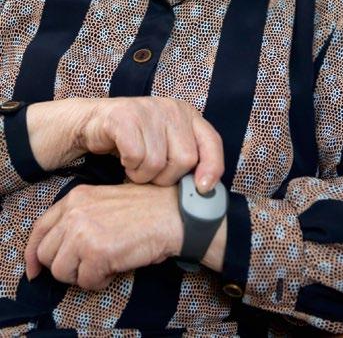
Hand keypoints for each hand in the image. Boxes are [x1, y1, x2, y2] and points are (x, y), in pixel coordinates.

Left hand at [25, 182, 183, 288]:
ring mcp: (83, 232)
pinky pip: (85, 282)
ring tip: (103, 265)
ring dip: (81, 275)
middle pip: (46, 254)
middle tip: (87, 265)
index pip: (39, 229)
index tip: (35, 269)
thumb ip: (78, 218)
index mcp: (75, 198)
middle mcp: (74, 212)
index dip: (33, 253)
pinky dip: (100, 281)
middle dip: (64, 266)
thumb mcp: (103, 202)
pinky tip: (115, 268)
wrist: (171, 214)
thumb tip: (56, 250)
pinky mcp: (97, 252)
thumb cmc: (144, 210)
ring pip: (61, 271)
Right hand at [27, 96, 223, 191]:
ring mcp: (149, 110)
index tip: (202, 188)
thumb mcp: (167, 145)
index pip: (212, 142)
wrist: (94, 122)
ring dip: (143, 175)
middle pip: (185, 159)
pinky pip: (136, 156)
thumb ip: (186, 159)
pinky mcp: (125, 116)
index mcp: (188, 115)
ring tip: (136, 166)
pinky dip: (129, 166)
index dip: (212, 168)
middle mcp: (172, 109)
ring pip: (158, 162)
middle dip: (166, 177)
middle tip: (152, 174)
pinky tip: (125, 159)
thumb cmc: (135, 140)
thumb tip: (205, 190)